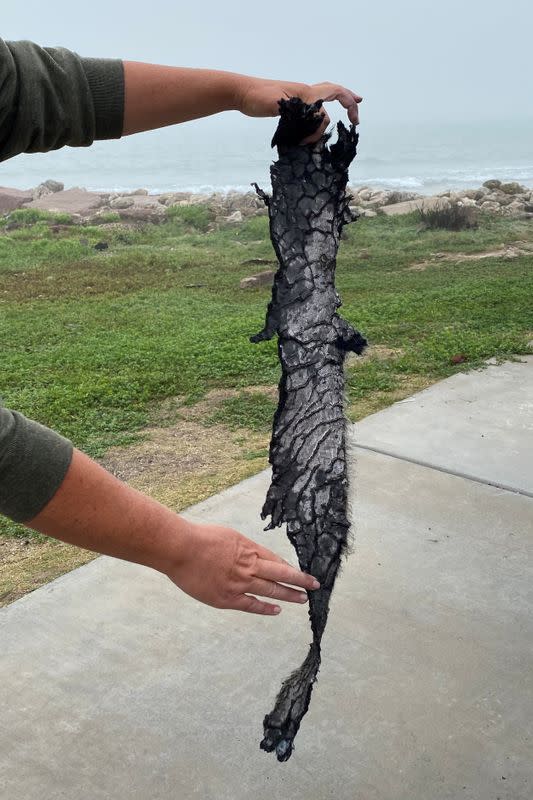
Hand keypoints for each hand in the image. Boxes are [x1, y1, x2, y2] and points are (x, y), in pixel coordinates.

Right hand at [166, 520, 319, 614]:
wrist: (180, 549)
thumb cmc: (201, 538)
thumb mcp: (229, 536)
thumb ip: (243, 548)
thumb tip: (253, 555)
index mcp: (249, 549)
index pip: (277, 560)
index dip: (290, 567)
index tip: (300, 573)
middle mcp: (249, 567)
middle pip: (282, 574)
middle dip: (301, 580)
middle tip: (315, 585)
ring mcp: (239, 584)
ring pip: (271, 590)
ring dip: (290, 595)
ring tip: (303, 599)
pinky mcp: (226, 598)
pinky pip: (251, 605)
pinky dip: (266, 608)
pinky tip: (277, 610)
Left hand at [235, 78, 362, 142]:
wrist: (241, 93)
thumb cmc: (257, 96)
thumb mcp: (279, 104)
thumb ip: (297, 110)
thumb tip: (315, 119)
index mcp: (306, 93)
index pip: (335, 93)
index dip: (349, 104)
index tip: (354, 121)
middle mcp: (305, 94)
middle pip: (334, 95)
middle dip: (348, 105)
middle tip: (355, 120)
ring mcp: (298, 100)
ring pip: (319, 109)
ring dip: (323, 124)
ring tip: (314, 141)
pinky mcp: (290, 107)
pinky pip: (308, 114)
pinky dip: (313, 123)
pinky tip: (309, 133)